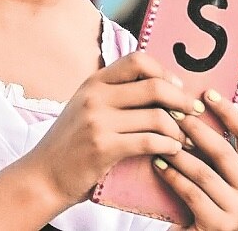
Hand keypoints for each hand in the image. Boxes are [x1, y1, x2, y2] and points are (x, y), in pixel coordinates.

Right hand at [22, 51, 203, 209]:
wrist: (43, 177)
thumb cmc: (71, 145)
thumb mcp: (86, 108)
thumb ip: (114, 96)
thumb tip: (161, 88)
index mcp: (94, 82)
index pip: (138, 60)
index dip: (164, 72)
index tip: (178, 88)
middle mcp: (96, 96)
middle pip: (154, 86)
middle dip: (181, 100)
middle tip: (194, 112)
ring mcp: (98, 121)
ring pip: (156, 116)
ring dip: (178, 129)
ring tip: (186, 138)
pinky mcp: (103, 147)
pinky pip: (149, 141)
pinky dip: (168, 145)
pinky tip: (173, 151)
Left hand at [156, 89, 237, 230]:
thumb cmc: (200, 201)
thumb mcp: (213, 174)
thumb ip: (213, 150)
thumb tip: (195, 104)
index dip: (229, 111)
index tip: (207, 92)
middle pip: (225, 151)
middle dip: (196, 129)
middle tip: (173, 113)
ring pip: (205, 173)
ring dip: (179, 153)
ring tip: (160, 138)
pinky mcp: (221, 226)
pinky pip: (192, 193)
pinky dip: (173, 176)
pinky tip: (158, 165)